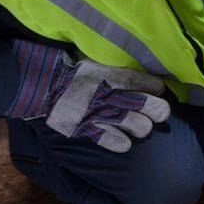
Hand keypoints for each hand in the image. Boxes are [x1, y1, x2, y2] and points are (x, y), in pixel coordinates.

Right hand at [5, 40, 170, 152]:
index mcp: (108, 73)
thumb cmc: (72, 69)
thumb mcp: (95, 59)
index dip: (153, 86)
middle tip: (161, 112)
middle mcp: (106, 93)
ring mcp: (96, 112)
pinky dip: (120, 143)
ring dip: (142, 127)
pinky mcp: (84, 127)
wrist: (42, 85)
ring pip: (132, 123)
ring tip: (143, 128)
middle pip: (143, 104)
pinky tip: (126, 144)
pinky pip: (108, 140)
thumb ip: (115, 65)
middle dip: (158, 109)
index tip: (161, 88)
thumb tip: (139, 65)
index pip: (138, 80)